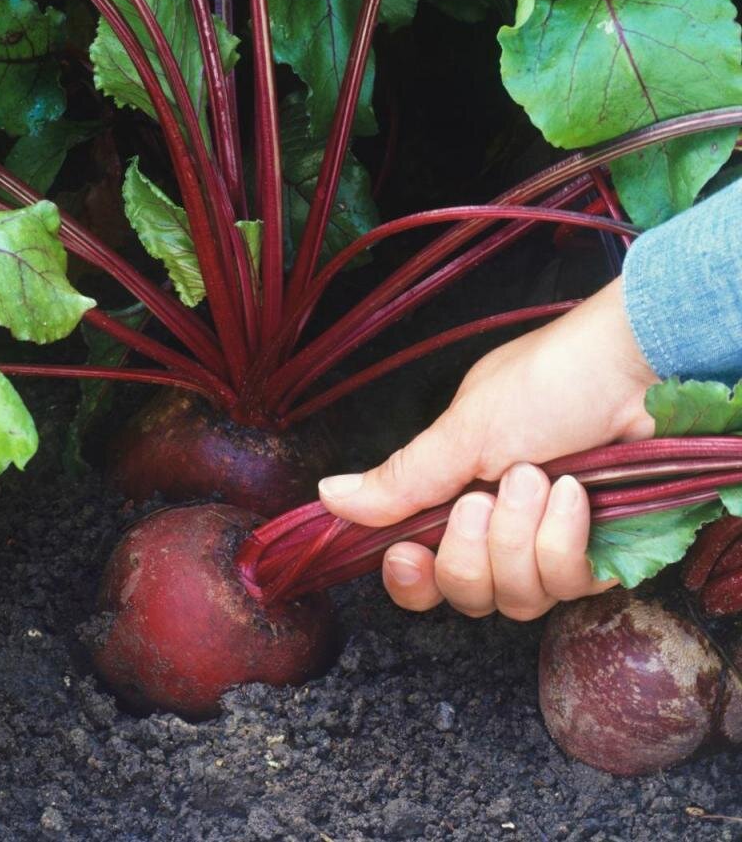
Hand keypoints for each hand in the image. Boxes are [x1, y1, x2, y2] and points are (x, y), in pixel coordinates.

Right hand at [319, 277, 658, 619]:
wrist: (639, 369)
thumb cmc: (549, 382)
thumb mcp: (462, 432)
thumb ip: (400, 480)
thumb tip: (328, 498)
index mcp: (458, 496)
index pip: (422, 570)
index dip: (412, 579)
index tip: (408, 557)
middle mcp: (501, 529)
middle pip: (465, 594)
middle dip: (472, 550)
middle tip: (486, 495)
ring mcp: (550, 546)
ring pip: (516, 598)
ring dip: (521, 537)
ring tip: (541, 479)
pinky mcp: (601, 558)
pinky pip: (567, 585)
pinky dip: (565, 539)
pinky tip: (575, 497)